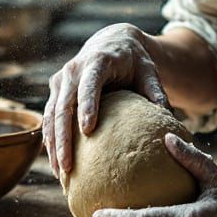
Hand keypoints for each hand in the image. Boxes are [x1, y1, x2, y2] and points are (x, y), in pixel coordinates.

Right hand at [43, 23, 168, 179]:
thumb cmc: (134, 61)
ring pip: (51, 115)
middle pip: (64, 105)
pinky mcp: (56, 90)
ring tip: (62, 175)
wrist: (112, 42)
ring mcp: (61, 80)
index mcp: (98, 61)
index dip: (87, 105)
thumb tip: (168, 118)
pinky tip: (58, 164)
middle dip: (64, 137)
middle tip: (69, 167)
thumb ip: (156, 91)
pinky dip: (51, 141)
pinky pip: (49, 118)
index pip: (89, 84)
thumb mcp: (148, 71)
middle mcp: (74, 69)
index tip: (87, 130)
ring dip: (54, 145)